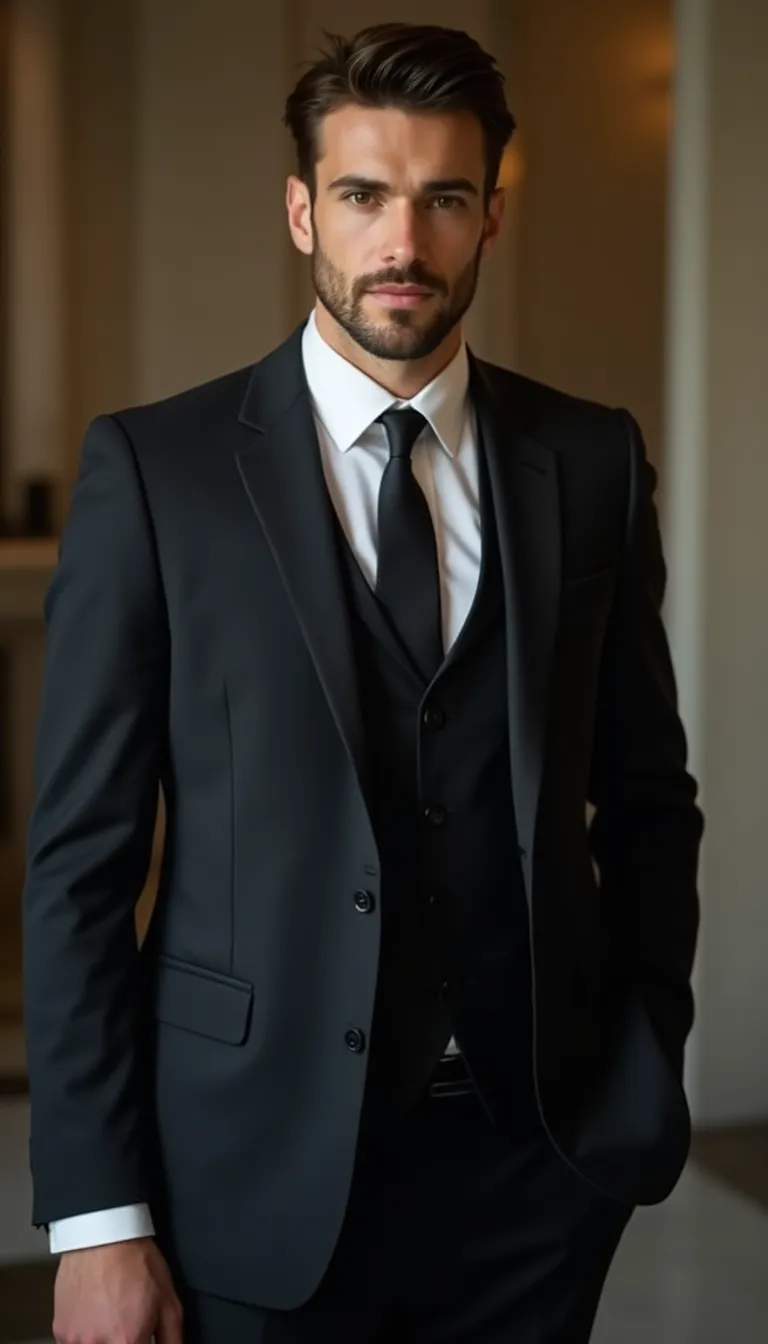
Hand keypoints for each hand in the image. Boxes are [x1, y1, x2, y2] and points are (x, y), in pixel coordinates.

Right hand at [53, 1237, 182, 1343]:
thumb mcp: (169, 1302)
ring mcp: (74, 1340)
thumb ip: (172, 1339)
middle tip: (127, 1326)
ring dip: (104, 1341)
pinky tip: (96, 1318)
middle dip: (123, 1342)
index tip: (142, 1338)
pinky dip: (86, 1337)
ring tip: (112, 1320)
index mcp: (127, 1341)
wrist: (103, 1235)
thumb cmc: (134, 1262)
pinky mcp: (60, 1332)